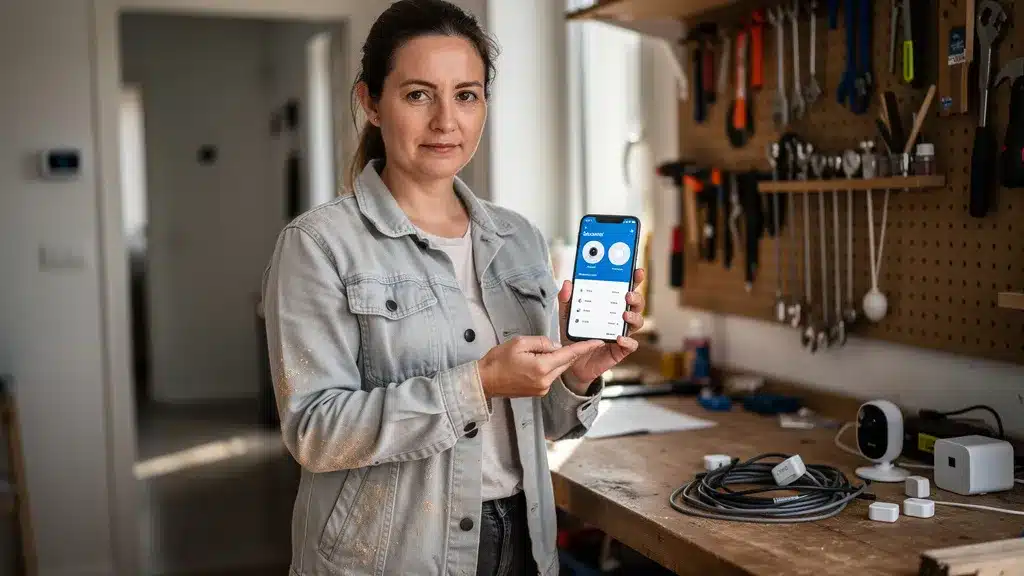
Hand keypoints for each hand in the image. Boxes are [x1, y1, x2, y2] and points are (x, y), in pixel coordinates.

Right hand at [477, 336, 603, 397]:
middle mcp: (545, 381)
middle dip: (563, 351)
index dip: (584, 347)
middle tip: (552, 343)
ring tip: (532, 354)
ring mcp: (542, 389)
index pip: (568, 354)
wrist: (485, 381)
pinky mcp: (539, 392)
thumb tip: (557, 346)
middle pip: (564, 362)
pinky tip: (532, 363)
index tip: (597, 342)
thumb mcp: (519, 343)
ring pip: (557, 369)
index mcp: (541, 367)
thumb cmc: (498, 361)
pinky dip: (546, 367)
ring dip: (553, 359)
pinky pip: (549, 376)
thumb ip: (542, 342)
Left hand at [558, 268, 646, 392]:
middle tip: (627, 294)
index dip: (633, 280)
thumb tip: (567, 283)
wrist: (572, 362)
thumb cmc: (575, 336)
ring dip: (634, 316)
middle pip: (636, 304)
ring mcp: (622, 333)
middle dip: (636, 296)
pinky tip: (619, 338)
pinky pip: (631, 345)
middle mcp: (619, 318)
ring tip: (624, 314)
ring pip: (637, 322)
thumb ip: (566, 300)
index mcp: (610, 306)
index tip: (636, 271)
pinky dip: (627, 341)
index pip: (625, 289)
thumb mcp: (567, 316)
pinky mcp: (621, 350)